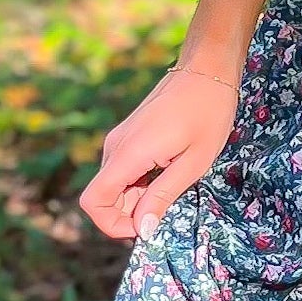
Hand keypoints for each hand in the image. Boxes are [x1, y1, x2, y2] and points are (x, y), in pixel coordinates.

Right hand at [78, 61, 240, 243]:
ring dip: (138, 198)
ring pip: (115, 185)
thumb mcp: (194, 162)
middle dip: (130, 214)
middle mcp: (115, 147)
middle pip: (104, 197)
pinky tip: (170, 172)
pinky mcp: (128, 137)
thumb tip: (143, 230)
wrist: (207, 70)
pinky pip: (124, 171)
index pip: (93, 201)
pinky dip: (141, 183)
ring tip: (175, 184)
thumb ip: (163, 196)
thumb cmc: (208, 112)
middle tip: (170, 208)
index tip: (146, 227)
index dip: (112, 225)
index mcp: (128, 154)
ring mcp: (120, 140)